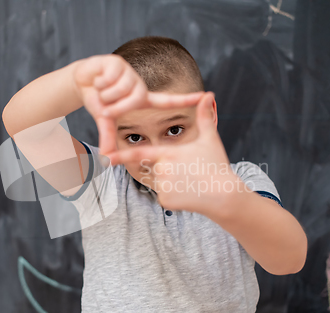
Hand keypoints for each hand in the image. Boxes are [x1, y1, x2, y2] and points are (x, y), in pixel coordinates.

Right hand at [72, 54, 203, 155]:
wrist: (81, 82)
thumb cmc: (98, 100)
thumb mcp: (105, 119)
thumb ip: (108, 137)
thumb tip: (106, 159)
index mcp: (141, 99)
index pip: (168, 101)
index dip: (186, 99)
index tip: (207, 95)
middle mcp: (139, 86)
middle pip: (132, 102)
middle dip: (113, 107)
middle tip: (105, 103)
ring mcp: (129, 73)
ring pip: (120, 91)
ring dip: (104, 94)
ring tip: (102, 89)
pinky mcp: (117, 62)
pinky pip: (110, 80)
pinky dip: (99, 83)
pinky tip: (98, 78)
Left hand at [106, 92, 244, 215]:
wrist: (224, 196)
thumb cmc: (217, 166)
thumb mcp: (210, 139)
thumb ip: (204, 116)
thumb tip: (208, 94)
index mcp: (168, 153)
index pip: (139, 153)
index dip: (120, 155)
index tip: (105, 156)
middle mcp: (161, 169)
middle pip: (155, 167)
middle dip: (167, 169)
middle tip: (188, 172)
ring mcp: (162, 186)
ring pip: (159, 181)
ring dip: (171, 181)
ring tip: (191, 182)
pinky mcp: (165, 201)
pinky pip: (164, 195)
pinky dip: (174, 194)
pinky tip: (189, 193)